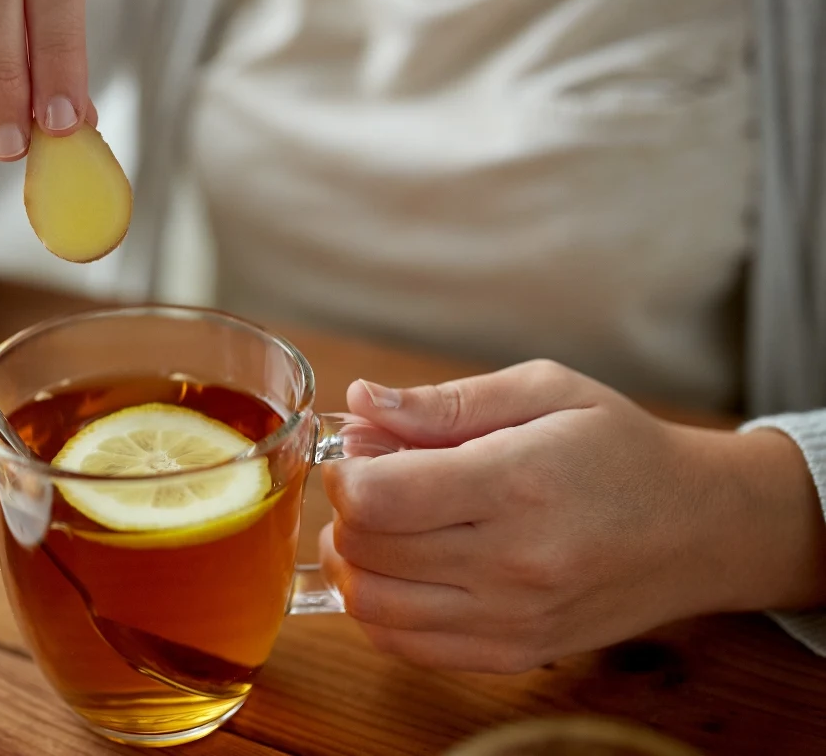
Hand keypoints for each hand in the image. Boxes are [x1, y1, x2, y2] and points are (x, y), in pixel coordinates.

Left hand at [321, 360, 825, 672]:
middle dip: (345, 510)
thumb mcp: (544, 391)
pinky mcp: (512, 655)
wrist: (700, 529)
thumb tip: (362, 400)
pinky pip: (404, 645)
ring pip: (372, 605)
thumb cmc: (618, 448)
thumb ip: (445, 401)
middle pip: (367, 549)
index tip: (360, 455)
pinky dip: (378, 608)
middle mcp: (514, 563)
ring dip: (352, 562)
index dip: (346, 473)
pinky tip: (400, 569)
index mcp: (519, 483)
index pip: (379, 499)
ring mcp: (513, 619)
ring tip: (379, 526)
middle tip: (371, 482)